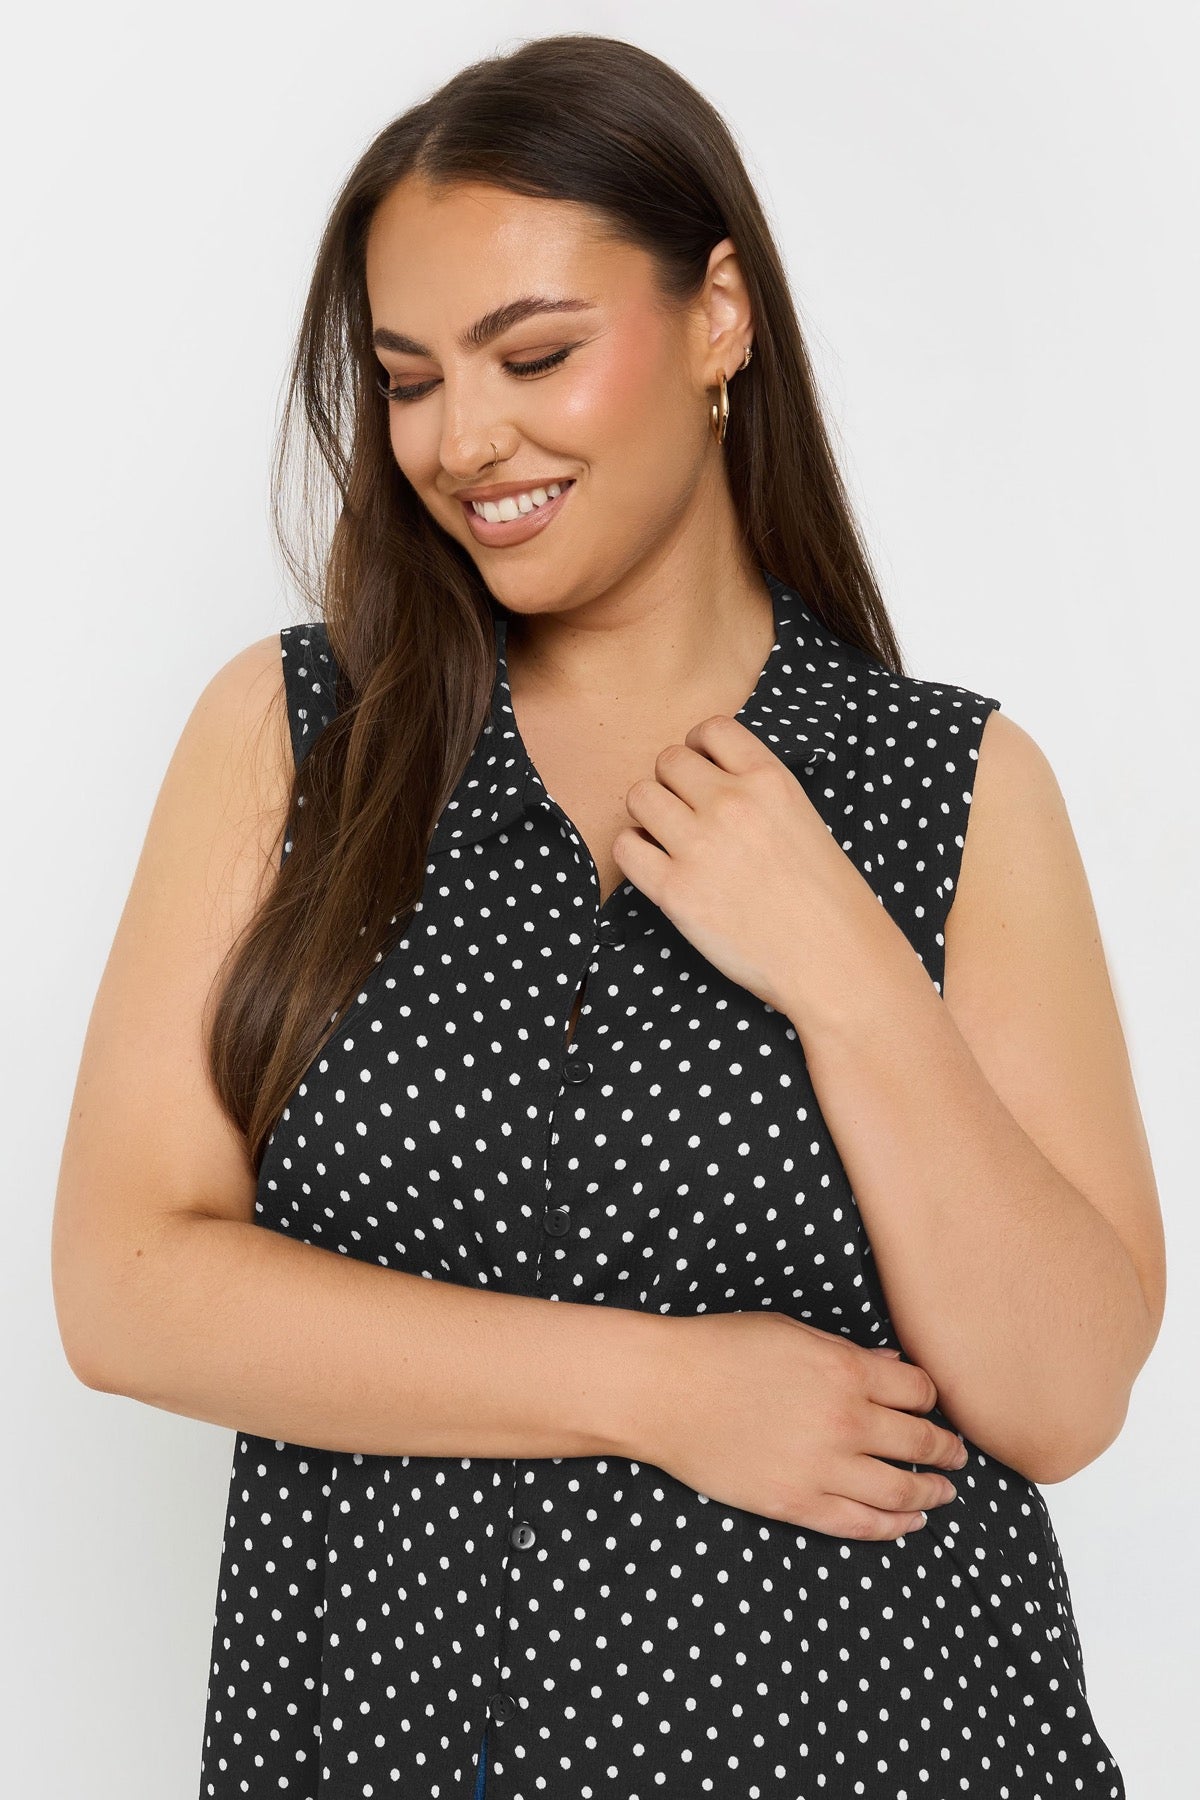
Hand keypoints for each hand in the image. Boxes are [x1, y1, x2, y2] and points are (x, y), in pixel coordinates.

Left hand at [611, 715, 886, 1019]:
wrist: (834, 961)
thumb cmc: (828, 899)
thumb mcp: (803, 819)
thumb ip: (757, 792)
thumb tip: (708, 781)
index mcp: (770, 780)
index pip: (711, 729)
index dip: (698, 748)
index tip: (702, 772)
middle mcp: (731, 804)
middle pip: (667, 760)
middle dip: (672, 783)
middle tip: (686, 815)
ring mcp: (699, 846)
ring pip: (639, 796)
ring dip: (649, 815)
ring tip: (669, 840)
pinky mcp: (674, 891)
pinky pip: (624, 847)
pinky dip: (633, 852)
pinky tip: (657, 867)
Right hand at [632, 1312, 967, 1540]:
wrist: (665, 1390)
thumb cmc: (722, 1350)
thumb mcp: (792, 1333)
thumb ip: (848, 1353)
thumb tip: (893, 1368)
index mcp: (848, 1371)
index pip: (921, 1392)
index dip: (933, 1401)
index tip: (934, 1408)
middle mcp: (847, 1422)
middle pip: (921, 1442)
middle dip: (947, 1451)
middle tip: (957, 1457)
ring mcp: (824, 1468)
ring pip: (902, 1491)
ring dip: (932, 1494)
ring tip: (944, 1494)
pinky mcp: (798, 1504)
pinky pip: (861, 1525)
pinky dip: (893, 1527)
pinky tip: (908, 1524)